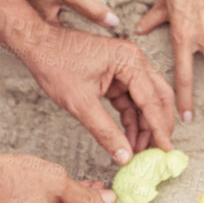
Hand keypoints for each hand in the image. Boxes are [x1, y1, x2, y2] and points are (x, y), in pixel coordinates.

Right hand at [9, 0, 118, 28]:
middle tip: (109, 18)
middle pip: (70, 17)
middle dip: (88, 16)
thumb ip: (92, 10)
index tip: (106, 33)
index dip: (87, 34)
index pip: (69, 33)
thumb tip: (113, 23)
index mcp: (45, 18)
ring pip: (70, 0)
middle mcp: (44, 7)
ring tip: (105, 3)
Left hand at [21, 24, 174, 164]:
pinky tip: (128, 140)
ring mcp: (125, 68)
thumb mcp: (80, 103)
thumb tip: (124, 156)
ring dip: (143, 126)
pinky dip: (130, 120)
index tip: (166, 151)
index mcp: (129, 60)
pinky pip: (130, 101)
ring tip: (139, 152)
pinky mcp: (115, 76)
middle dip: (158, 127)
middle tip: (158, 153)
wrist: (37, 46)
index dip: (159, 129)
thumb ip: (105, 132)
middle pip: (157, 98)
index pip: (152, 100)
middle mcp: (133, 61)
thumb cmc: (55, 64)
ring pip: (145, 102)